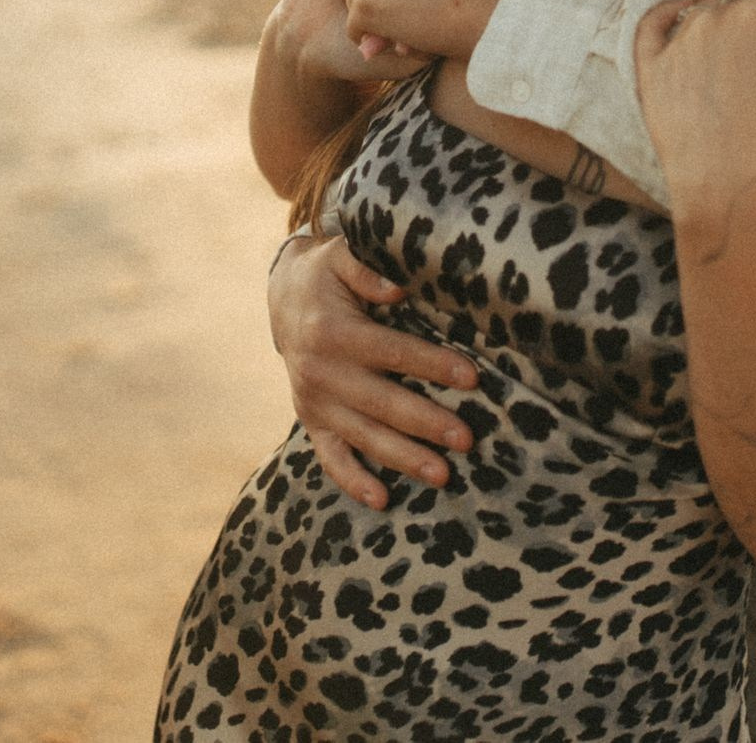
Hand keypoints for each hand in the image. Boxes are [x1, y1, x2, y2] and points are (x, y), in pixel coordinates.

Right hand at [268, 230, 481, 509]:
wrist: (283, 299)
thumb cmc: (327, 275)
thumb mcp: (340, 256)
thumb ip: (366, 268)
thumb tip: (398, 287)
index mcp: (333, 331)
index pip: (392, 352)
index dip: (432, 365)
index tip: (472, 378)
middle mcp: (320, 371)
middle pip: (382, 402)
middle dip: (426, 423)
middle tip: (466, 439)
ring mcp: (314, 401)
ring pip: (363, 436)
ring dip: (402, 457)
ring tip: (442, 474)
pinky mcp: (311, 421)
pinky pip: (330, 457)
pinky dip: (353, 481)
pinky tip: (383, 500)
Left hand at [632, 0, 755, 208]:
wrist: (722, 187)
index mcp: (754, 16)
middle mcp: (710, 19)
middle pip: (752, 13)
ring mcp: (675, 44)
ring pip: (708, 16)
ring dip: (729, 25)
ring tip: (745, 51)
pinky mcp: (651, 70)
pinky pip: (654, 28)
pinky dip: (667, 15)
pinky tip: (679, 12)